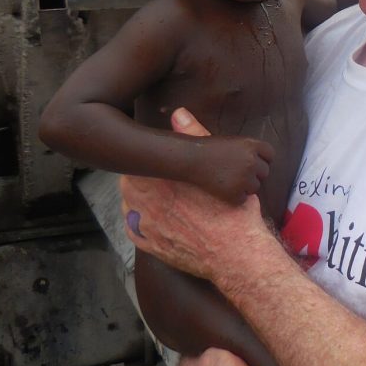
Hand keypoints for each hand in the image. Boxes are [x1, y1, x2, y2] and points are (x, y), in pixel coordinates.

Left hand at [122, 110, 269, 279]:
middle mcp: (144, 201)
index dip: (144, 159)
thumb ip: (195, 137)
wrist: (237, 253)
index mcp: (156, 178)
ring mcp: (145, 226)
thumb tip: (178, 112)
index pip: (136, 160)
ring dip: (136, 200)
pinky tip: (151, 219)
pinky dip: (138, 224)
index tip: (150, 159)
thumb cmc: (230, 210)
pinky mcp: (150, 247)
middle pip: (128, 182)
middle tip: (154, 178)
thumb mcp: (216, 167)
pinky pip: (133, 231)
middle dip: (139, 178)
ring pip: (128, 206)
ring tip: (153, 197)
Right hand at [189, 134, 273, 203]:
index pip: (270, 154)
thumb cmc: (209, 148)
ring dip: (245, 186)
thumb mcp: (232, 142)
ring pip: (255, 187)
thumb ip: (248, 150)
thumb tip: (262, 160)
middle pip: (265, 172)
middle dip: (254, 173)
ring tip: (229, 179)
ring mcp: (245, 178)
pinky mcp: (236, 193)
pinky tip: (223, 188)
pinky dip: (234, 196)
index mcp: (252, 145)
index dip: (262, 159)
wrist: (191, 159)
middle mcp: (252, 161)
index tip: (253, 162)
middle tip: (238, 172)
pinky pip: (243, 198)